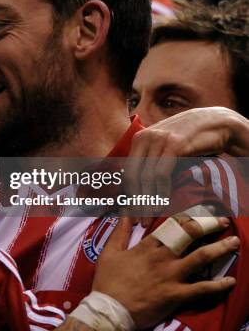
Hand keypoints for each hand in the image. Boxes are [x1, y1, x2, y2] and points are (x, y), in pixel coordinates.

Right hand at [93, 216, 237, 328]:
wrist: (110, 309)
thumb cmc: (108, 282)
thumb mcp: (109, 253)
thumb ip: (120, 233)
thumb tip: (126, 214)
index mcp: (147, 247)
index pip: (170, 226)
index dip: (187, 218)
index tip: (200, 213)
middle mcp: (162, 258)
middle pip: (189, 236)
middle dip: (208, 226)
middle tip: (223, 222)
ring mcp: (171, 276)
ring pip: (200, 258)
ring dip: (219, 249)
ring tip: (234, 242)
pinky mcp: (176, 295)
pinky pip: (202, 289)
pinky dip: (218, 285)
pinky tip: (231, 281)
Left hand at [126, 107, 248, 225]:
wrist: (216, 122)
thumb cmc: (191, 140)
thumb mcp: (165, 147)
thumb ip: (152, 161)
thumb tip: (139, 190)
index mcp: (138, 139)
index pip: (127, 171)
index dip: (127, 194)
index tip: (129, 213)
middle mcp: (144, 138)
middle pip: (132, 175)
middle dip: (134, 201)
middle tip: (139, 221)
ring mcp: (158, 139)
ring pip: (145, 176)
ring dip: (147, 200)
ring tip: (150, 216)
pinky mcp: (174, 144)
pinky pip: (161, 173)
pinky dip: (161, 190)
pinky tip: (163, 202)